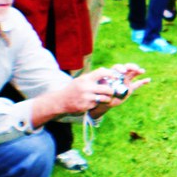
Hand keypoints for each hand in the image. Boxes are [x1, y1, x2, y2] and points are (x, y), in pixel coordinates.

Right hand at [32, 64, 148, 127]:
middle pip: (107, 88)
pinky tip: (94, 102)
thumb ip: (92, 77)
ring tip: (105, 97)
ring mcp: (87, 97)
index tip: (115, 77)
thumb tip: (105, 71)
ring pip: (105, 98)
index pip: (102, 73)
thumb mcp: (81, 80)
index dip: (111, 74)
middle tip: (111, 91)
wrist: (61, 101)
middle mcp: (87, 87)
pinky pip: (98, 104)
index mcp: (86, 79)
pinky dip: (99, 103)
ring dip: (107, 98)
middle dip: (111, 91)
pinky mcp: (87, 106)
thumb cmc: (73, 89)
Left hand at [87, 63, 148, 116]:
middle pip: (127, 69)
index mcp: (113, 74)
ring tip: (142, 70)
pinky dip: (143, 82)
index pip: (117, 68)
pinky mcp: (130, 88)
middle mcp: (120, 76)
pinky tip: (148, 79)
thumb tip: (102, 70)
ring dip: (138, 71)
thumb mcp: (100, 87)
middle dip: (131, 67)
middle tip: (136, 68)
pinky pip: (137, 84)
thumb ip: (103, 81)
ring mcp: (126, 82)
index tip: (122, 72)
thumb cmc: (101, 93)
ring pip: (133, 74)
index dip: (120, 68)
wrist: (105, 101)